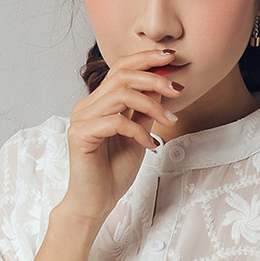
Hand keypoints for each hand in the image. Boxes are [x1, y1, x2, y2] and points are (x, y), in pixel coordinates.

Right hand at [63, 48, 181, 223]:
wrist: (97, 202)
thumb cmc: (114, 171)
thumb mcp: (138, 135)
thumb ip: (145, 111)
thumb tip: (162, 86)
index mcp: (98, 102)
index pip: (120, 68)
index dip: (145, 59)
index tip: (172, 59)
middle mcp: (86, 106)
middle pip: (121, 75)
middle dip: (154, 79)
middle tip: (178, 90)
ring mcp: (81, 119)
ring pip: (120, 95)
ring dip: (152, 105)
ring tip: (170, 122)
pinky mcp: (80, 135)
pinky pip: (116, 122)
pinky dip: (138, 131)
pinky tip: (151, 144)